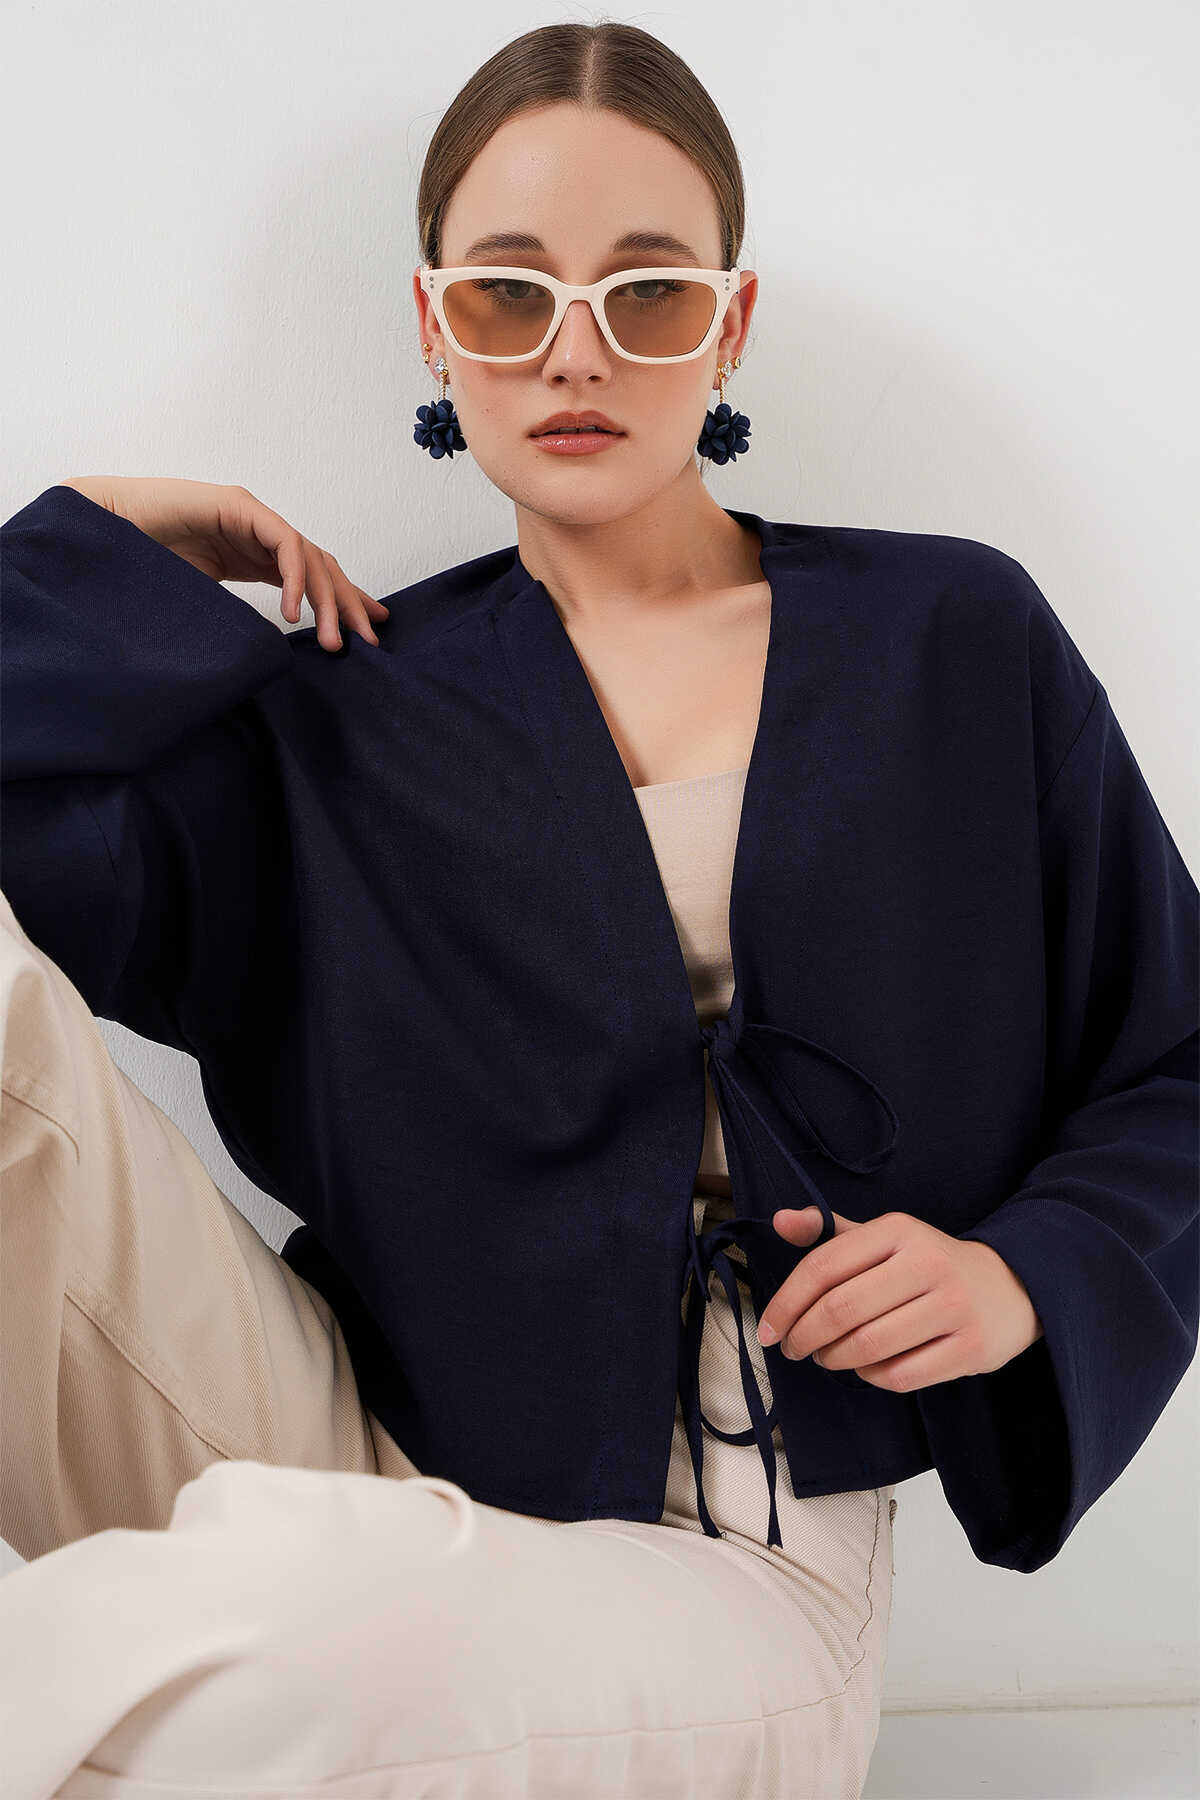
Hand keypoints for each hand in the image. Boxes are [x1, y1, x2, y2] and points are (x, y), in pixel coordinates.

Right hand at [58, 476, 388, 652]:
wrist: (102, 531)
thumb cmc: (145, 568)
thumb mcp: (207, 603)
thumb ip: (238, 619)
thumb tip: (262, 658)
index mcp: (255, 553)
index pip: (314, 576)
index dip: (344, 602)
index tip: (368, 634)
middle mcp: (261, 532)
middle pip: (323, 566)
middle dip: (348, 605)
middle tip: (367, 643)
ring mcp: (252, 516)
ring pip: (309, 557)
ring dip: (326, 601)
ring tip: (331, 641)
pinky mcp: (239, 507)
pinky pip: (283, 544)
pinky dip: (294, 579)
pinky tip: (293, 613)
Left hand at [756, 1206, 1043, 1392]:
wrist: (1013, 1285)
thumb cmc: (930, 1264)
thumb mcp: (885, 1237)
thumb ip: (831, 1232)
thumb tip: (780, 1222)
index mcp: (898, 1230)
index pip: (823, 1266)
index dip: (787, 1302)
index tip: (769, 1329)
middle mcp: (927, 1263)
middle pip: (841, 1310)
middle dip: (805, 1336)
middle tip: (794, 1348)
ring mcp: (953, 1307)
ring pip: (868, 1347)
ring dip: (834, 1359)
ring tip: (827, 1356)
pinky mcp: (971, 1348)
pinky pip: (901, 1375)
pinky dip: (871, 1377)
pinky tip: (866, 1368)